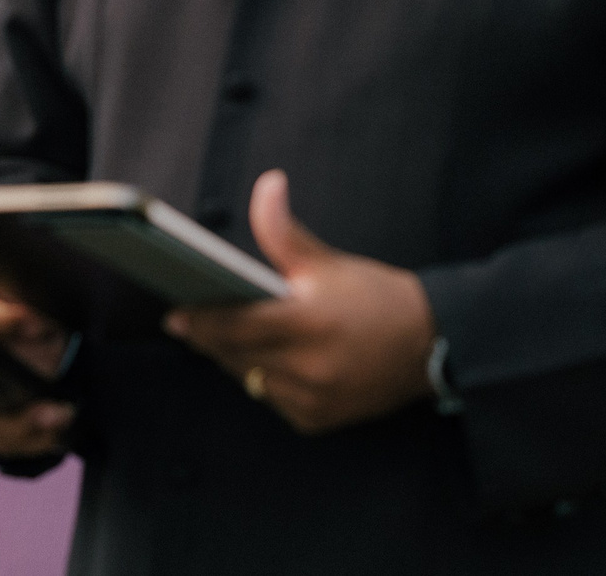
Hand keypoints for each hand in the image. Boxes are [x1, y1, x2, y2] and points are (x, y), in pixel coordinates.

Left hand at [164, 169, 435, 434]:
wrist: (431, 345)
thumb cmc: (377, 297)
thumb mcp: (328, 261)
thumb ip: (284, 230)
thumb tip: (266, 185)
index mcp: (308, 323)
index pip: (234, 326)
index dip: (200, 321)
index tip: (174, 314)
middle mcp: (309, 367)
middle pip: (235, 355)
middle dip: (210, 338)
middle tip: (188, 321)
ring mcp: (313, 399)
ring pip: (250, 379)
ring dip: (235, 359)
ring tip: (221, 335)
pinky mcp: (317, 420)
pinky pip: (272, 399)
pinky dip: (264, 379)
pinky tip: (264, 358)